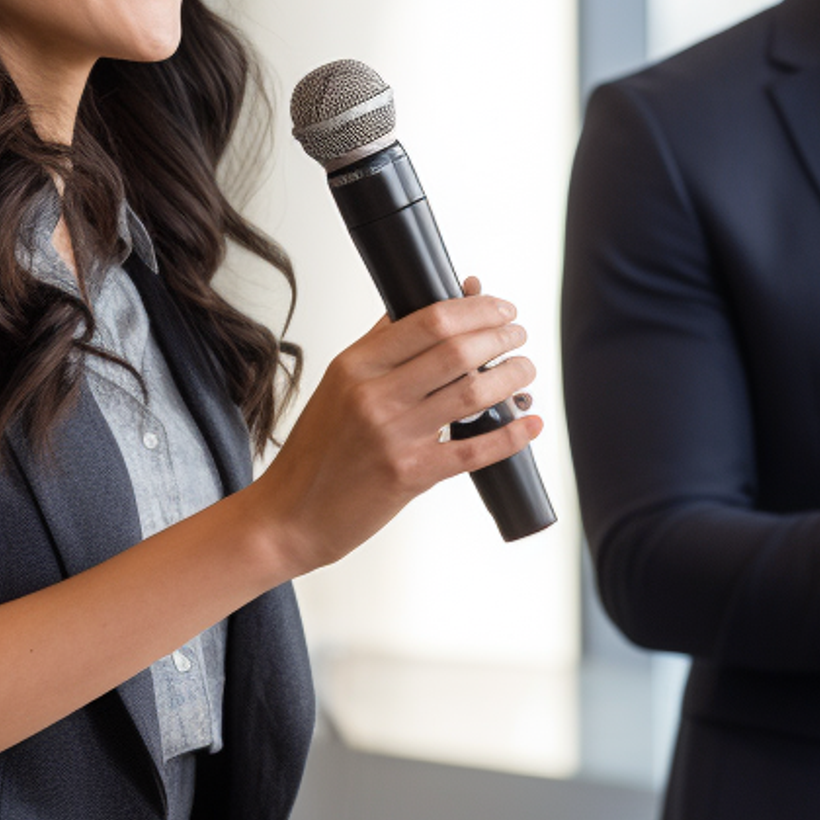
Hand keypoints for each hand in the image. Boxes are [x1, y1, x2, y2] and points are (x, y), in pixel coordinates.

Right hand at [245, 278, 539, 574]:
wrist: (290, 514)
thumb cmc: (317, 450)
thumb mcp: (338, 384)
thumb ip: (381, 346)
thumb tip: (425, 305)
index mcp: (356, 365)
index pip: (428, 319)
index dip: (476, 309)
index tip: (499, 306)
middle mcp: (374, 396)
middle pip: (457, 351)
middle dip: (501, 336)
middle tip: (517, 334)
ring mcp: (393, 436)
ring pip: (472, 394)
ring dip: (511, 377)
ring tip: (524, 370)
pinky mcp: (410, 475)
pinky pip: (473, 450)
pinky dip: (510, 434)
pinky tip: (529, 423)